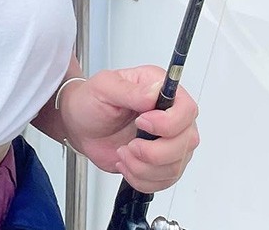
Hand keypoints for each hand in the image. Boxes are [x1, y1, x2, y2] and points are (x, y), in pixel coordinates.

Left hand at [60, 66, 199, 192]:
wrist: (81, 126)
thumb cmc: (91, 101)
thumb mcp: (104, 87)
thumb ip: (130, 90)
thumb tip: (155, 91)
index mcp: (159, 89)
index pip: (186, 109)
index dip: (169, 122)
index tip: (142, 123)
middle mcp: (171, 115)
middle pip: (186, 142)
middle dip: (154, 151)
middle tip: (130, 145)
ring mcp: (169, 141)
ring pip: (175, 166)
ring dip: (144, 166)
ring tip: (124, 153)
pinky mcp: (162, 163)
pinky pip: (165, 181)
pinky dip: (141, 178)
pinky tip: (127, 164)